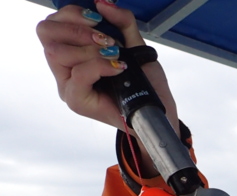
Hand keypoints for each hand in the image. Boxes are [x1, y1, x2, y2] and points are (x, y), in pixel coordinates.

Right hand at [36, 2, 178, 134]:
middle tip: (106, 39)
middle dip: (78, 29)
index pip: (51, 23)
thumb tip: (102, 3)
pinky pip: (78, 74)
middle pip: (46, 33)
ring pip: (58, 53)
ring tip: (115, 56)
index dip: (72, 14)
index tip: (97, 19)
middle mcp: (64, 68)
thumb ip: (122, 22)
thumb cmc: (144, 82)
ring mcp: (68, 85)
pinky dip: (99, 65)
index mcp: (71, 51)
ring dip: (90, 48)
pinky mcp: (77, 101)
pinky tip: (118, 68)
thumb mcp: (135, 45)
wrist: (157, 110)